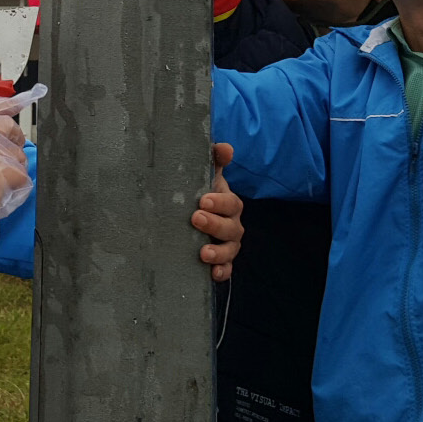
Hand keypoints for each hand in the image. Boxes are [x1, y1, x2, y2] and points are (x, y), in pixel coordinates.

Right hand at [0, 94, 34, 275]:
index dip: (4, 105)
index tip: (18, 103)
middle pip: (6, 126)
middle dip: (13, 139)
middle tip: (9, 155)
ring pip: (18, 152)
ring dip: (14, 167)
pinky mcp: (3, 172)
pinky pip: (22, 173)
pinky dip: (17, 186)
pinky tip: (4, 194)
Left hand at [194, 143, 243, 280]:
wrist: (190, 213)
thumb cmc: (200, 192)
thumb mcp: (205, 175)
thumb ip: (213, 160)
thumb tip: (224, 147)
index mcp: (228, 203)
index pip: (231, 202)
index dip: (220, 202)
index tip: (202, 200)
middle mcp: (232, 224)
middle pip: (231, 227)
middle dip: (215, 224)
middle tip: (196, 218)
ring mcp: (228, 244)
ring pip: (230, 250)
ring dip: (219, 252)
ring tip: (203, 253)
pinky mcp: (220, 260)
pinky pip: (226, 268)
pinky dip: (222, 272)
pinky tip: (212, 274)